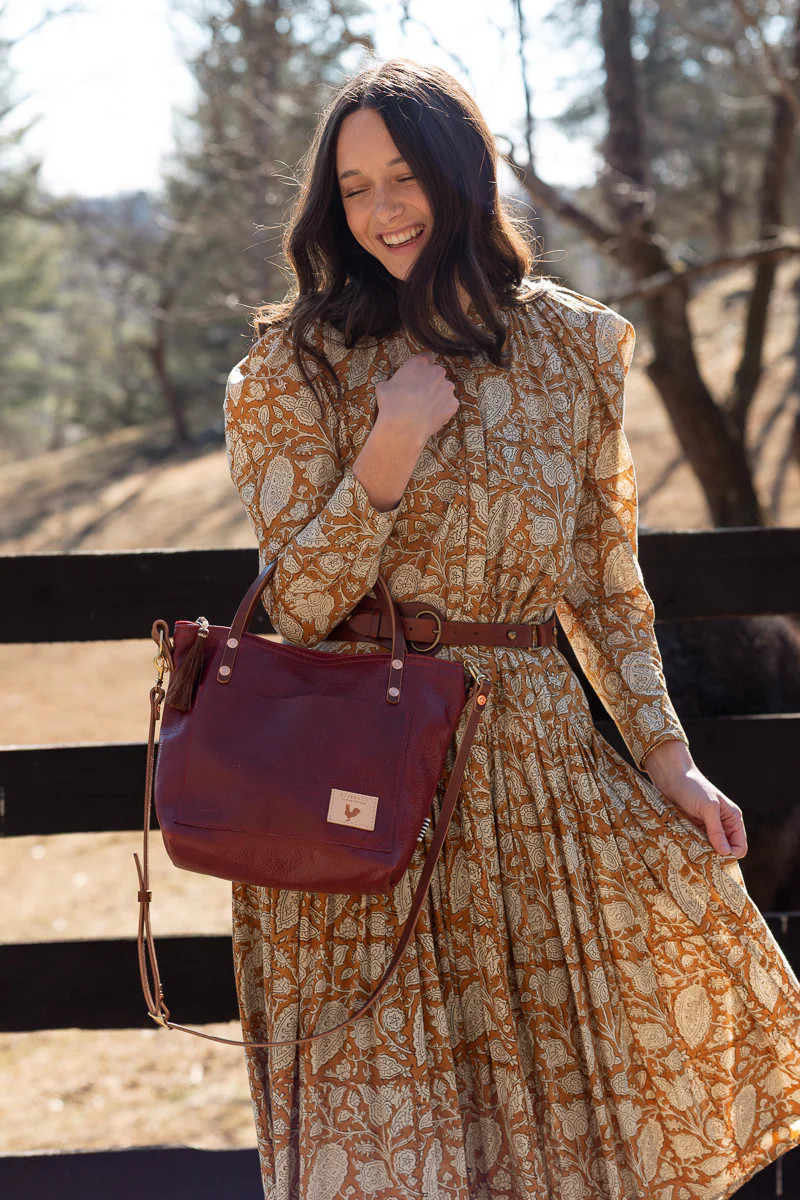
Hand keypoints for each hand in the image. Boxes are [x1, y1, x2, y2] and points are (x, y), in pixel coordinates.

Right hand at [375, 351, 458, 443]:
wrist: (404, 426)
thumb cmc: (392, 404)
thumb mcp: (384, 387)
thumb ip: (392, 381)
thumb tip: (390, 385)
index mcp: (420, 363)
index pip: (427, 357)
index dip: (424, 367)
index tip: (419, 375)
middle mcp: (437, 372)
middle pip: (437, 374)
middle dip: (430, 382)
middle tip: (420, 395)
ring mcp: (447, 388)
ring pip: (444, 389)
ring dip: (437, 395)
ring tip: (425, 408)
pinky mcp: (453, 403)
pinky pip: (448, 404)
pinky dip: (442, 409)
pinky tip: (431, 416)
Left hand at [643, 741, 747, 858]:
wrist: (671, 777)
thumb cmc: (693, 788)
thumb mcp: (708, 808)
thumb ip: (716, 830)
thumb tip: (725, 853)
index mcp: (733, 819)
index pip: (740, 846)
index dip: (730, 855)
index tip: (715, 858)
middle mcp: (722, 825)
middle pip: (725, 850)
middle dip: (715, 856)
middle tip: (702, 860)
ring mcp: (707, 828)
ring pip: (709, 849)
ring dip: (702, 853)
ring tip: (691, 854)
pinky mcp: (693, 828)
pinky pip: (697, 844)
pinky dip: (692, 848)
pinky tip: (684, 849)